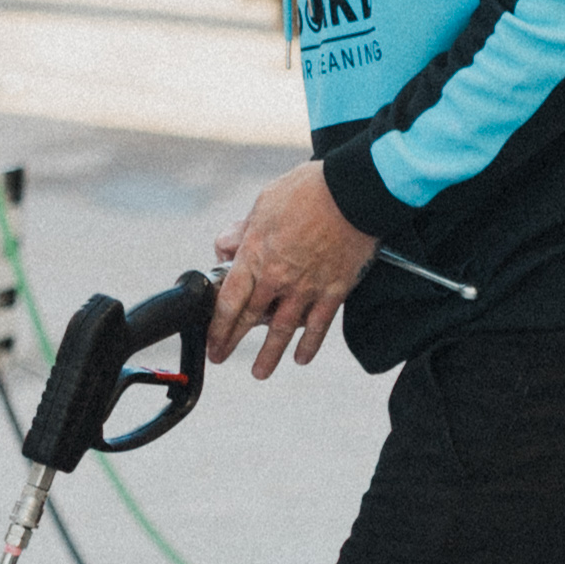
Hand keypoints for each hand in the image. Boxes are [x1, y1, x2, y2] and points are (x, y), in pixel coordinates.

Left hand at [207, 162, 378, 379]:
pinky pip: (318, 325)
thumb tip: (226, 247)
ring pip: (281, 330)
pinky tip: (301, 357)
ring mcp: (306, 288)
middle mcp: (277, 278)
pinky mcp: (333, 291)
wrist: (353, 192)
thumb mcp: (263, 203)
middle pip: (249, 319)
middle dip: (231, 342)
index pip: (228, 301)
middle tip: (221, 358)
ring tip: (260, 372)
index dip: (217, 326)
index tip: (211, 340)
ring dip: (269, 355)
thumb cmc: (308, 191)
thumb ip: (243, 231)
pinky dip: (309, 344)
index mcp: (255, 255)